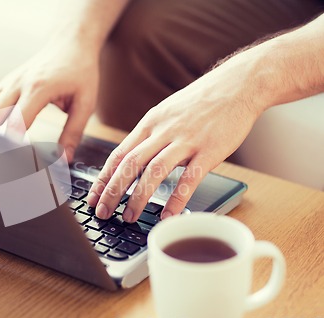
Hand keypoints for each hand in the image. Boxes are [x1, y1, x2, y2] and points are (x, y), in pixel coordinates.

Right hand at [0, 39, 98, 160]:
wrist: (70, 43)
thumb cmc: (79, 71)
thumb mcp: (85, 102)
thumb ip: (73, 132)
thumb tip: (63, 159)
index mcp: (39, 88)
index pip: (17, 122)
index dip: (11, 145)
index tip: (11, 164)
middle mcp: (18, 84)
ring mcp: (8, 82)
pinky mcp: (5, 84)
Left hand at [86, 50, 267, 220]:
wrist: (237, 85)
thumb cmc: (200, 102)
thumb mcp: (166, 113)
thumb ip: (150, 136)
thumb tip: (133, 160)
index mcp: (150, 123)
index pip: (119, 154)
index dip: (103, 178)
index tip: (93, 197)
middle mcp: (163, 131)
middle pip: (130, 164)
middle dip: (112, 191)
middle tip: (103, 213)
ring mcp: (185, 140)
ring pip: (154, 171)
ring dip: (138, 197)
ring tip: (130, 217)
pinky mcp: (209, 150)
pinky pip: (189, 178)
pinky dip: (176, 199)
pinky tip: (168, 215)